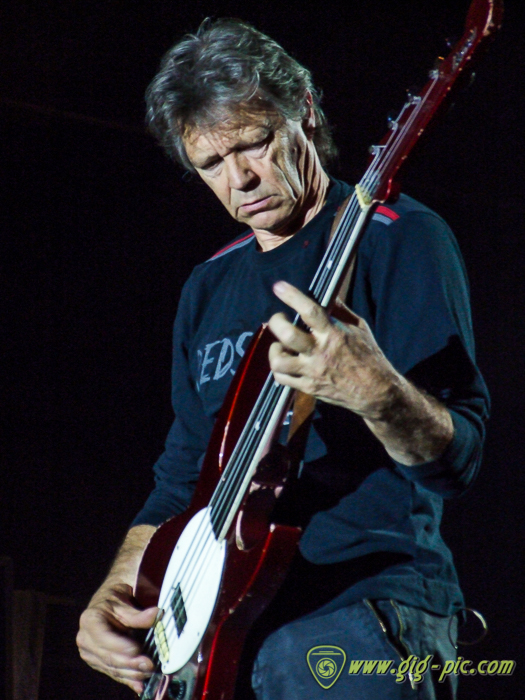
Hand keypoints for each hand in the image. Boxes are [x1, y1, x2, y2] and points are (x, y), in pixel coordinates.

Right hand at [77, 583, 157, 694]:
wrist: (108, 603)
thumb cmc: (115, 599)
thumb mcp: (125, 602)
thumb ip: (138, 614)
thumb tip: (156, 615)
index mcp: (90, 620)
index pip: (104, 637)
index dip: (120, 646)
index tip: (137, 649)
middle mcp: (85, 639)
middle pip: (108, 656)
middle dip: (130, 663)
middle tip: (149, 664)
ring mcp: (90, 653)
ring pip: (111, 668)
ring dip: (131, 673)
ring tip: (149, 673)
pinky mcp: (97, 662)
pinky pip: (113, 673)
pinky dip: (127, 679)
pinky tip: (139, 685)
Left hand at [268, 281, 397, 418]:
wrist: (376, 392)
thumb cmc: (369, 356)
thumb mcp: (359, 328)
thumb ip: (340, 311)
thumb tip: (326, 294)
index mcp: (334, 334)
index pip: (310, 311)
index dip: (292, 297)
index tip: (279, 287)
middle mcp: (321, 352)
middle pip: (287, 335)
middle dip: (276, 322)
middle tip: (279, 319)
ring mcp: (312, 372)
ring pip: (279, 361)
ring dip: (274, 350)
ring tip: (281, 346)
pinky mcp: (308, 387)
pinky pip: (282, 378)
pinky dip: (279, 369)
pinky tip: (286, 362)